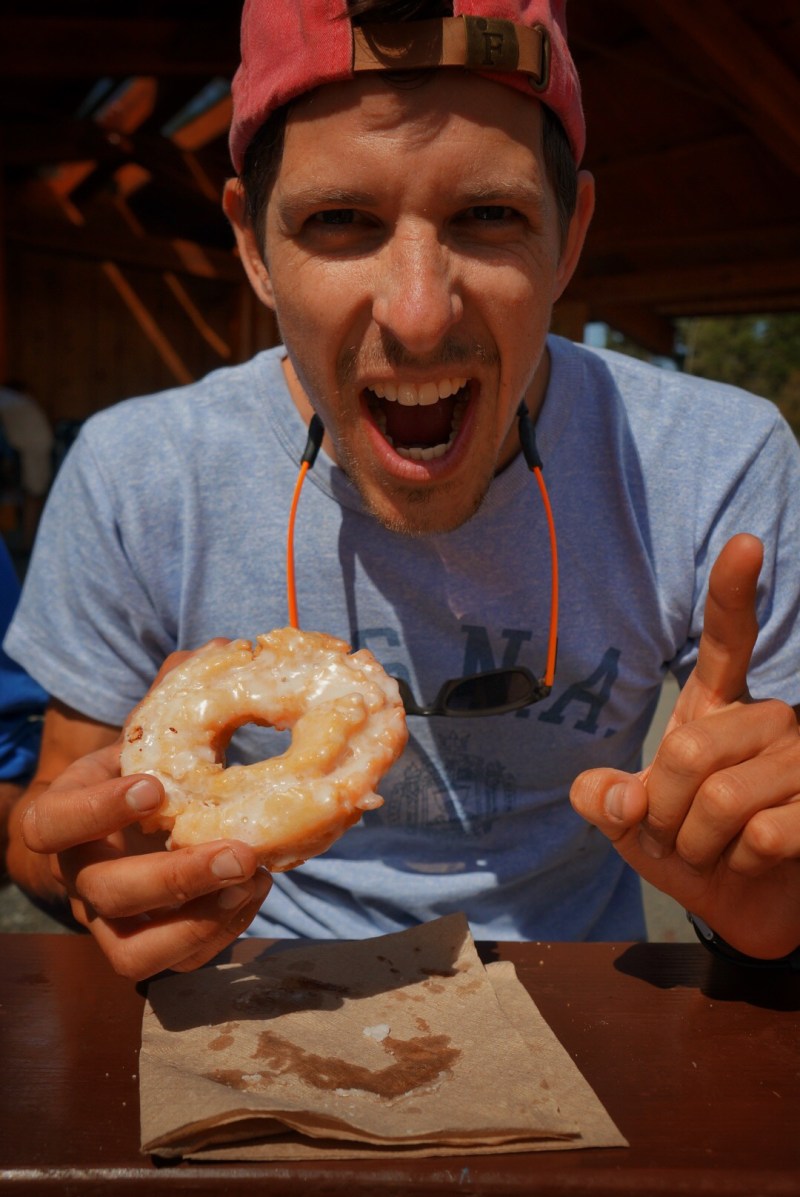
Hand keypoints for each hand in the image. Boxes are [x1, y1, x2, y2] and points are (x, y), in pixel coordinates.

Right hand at [16, 646, 272, 980]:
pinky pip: (175, 963)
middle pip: (107, 894)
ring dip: (201, 920)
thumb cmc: (131, 774)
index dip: (98, 810)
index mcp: (60, 819)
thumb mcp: (140, 736)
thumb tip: (222, 646)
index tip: (153, 787)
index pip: (55, 823)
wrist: (114, 832)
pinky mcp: (144, 948)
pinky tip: (254, 893)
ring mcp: (109, 922)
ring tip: (255, 879)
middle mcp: (78, 877)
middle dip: (175, 878)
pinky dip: (218, 935)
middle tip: (240, 852)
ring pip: (135, 952)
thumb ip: (171, 695)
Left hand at [571, 533, 799, 958]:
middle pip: (688, 751)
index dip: (733, 593)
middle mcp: (769, 718)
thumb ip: (611, 804)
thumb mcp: (635, 828)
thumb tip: (599, 794)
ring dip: (700, 845)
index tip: (744, 543)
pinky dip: (738, 864)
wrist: (748, 910)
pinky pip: (760, 835)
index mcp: (719, 708)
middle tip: (678, 833)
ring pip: (723, 800)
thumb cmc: (694, 850)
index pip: (728, 641)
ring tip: (717, 850)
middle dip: (663, 812)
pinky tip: (753, 863)